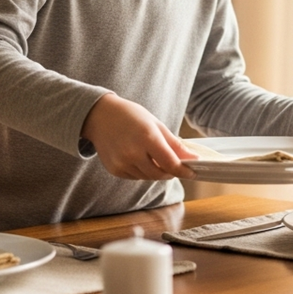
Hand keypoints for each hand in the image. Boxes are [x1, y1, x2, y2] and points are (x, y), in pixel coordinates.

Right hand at [81, 93, 196, 180]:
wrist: (99, 116)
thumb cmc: (130, 116)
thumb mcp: (155, 124)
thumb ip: (174, 144)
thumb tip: (192, 158)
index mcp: (147, 138)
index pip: (170, 163)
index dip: (184, 170)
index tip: (192, 172)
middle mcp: (133, 153)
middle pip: (160, 174)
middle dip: (170, 172)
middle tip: (175, 165)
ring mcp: (122, 163)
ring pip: (148, 177)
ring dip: (156, 171)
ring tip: (153, 156)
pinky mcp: (115, 169)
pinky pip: (136, 177)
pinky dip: (142, 171)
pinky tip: (138, 157)